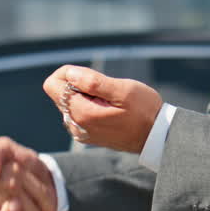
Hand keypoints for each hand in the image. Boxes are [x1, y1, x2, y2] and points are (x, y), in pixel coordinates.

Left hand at [43, 65, 162, 153]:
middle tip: (105, 89)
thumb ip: (93, 81)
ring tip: (109, 100)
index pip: (52, 85)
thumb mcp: (123, 91)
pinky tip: (109, 109)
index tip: (90, 75)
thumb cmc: (144, 111)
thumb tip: (69, 73)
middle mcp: (75, 125)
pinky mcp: (87, 135)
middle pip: (60, 93)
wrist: (157, 138)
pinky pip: (78, 113)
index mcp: (81, 113)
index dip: (68, 73)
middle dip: (78, 84)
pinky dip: (89, 105)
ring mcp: (80, 132)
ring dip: (85, 95)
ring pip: (70, 103)